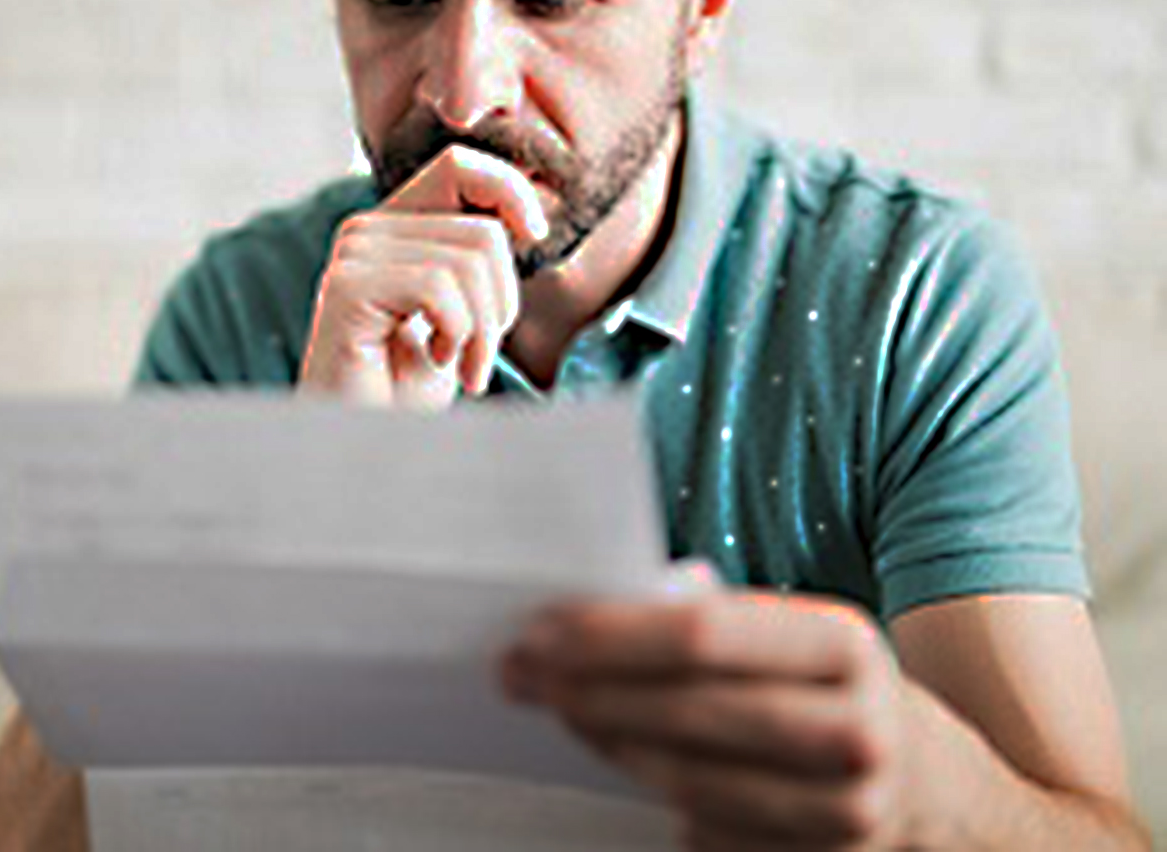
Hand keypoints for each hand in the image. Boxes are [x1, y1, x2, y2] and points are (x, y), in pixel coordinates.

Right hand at [298, 146, 549, 408]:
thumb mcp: (464, 314)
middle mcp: (367, 230)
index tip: (535, 236)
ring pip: (470, 260)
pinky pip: (439, 287)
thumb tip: (530, 216)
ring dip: (483, 330)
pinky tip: (437, 361)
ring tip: (463, 365)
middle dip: (502, 302)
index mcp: (396, 227)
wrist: (366, 443)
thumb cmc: (410, 389)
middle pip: (482, 231)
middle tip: (480, 354)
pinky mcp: (348, 286)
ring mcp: (353, 254)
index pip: (462, 165)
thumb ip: (481, 260)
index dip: (510, 191)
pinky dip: (459, 334)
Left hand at [500, 590, 916, 850]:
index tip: (540, 629)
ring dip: (608, 741)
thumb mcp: (792, 631)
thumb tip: (586, 615)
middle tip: (520, 672)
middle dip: (587, 689)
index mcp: (844, 644)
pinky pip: (707, 830)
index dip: (608, 633)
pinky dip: (654, 793)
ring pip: (689, 780)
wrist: (924, 780)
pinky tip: (622, 756)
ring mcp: (845, 809)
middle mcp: (855, 729)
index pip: (701, 633)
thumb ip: (707, 616)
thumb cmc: (825, 685)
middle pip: (687, 710)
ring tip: (562, 710)